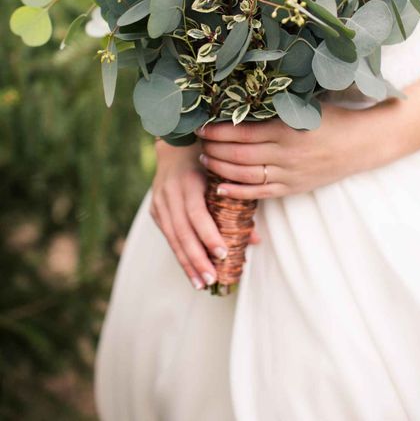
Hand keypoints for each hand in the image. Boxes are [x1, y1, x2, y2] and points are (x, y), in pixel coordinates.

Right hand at [150, 139, 260, 289]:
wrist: (176, 144)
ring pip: (172, 237)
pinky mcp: (155, 208)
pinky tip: (190, 270)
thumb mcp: (223, 173)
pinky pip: (167, 235)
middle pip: (182, 230)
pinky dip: (179, 253)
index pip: (196, 213)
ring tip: (200, 283)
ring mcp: (159, 200)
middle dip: (197, 257)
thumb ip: (238, 203)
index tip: (223, 253)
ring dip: (187, 262)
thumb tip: (256, 239)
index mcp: (188, 180)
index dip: (208, 234)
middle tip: (212, 278)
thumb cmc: (208, 159)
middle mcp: (170, 191)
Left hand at [197, 104, 379, 199]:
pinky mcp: (294, 188)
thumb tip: (242, 100)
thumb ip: (275, 107)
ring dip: (221, 169)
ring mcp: (290, 174)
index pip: (243, 132)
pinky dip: (238, 192)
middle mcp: (286, 154)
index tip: (200, 127)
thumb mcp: (304, 107)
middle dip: (215, 150)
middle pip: (240, 155)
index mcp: (287, 129)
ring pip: (246, 175)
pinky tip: (220, 188)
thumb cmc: (332, 119)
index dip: (218, 131)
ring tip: (205, 161)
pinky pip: (260, 193)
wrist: (361, 143)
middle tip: (198, 144)